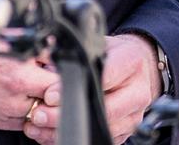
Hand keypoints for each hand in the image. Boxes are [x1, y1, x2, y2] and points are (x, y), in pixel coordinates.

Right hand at [0, 0, 58, 129]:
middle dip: (55, 80)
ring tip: (35, 87)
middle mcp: (12, 87)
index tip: (52, 51)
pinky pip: (20, 125)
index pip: (58, 62)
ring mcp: (0, 107)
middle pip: (55, 91)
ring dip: (43, 101)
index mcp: (15, 59)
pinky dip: (26, 116)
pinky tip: (18, 99)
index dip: (58, 56)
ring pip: (41, 113)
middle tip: (46, 69)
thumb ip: (7, 3)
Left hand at [24, 33, 162, 143]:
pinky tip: (52, 132)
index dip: (75, 87)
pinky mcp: (127, 131)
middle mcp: (138, 91)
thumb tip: (45, 60)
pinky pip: (99, 138)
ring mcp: (134, 114)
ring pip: (101, 129)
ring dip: (67, 130)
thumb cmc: (114, 54)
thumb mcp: (98, 44)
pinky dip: (74, 137)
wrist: (137, 68)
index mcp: (132, 62)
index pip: (105, 77)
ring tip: (40, 125)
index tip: (50, 95)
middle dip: (68, 114)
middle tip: (40, 114)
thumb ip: (76, 52)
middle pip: (104, 110)